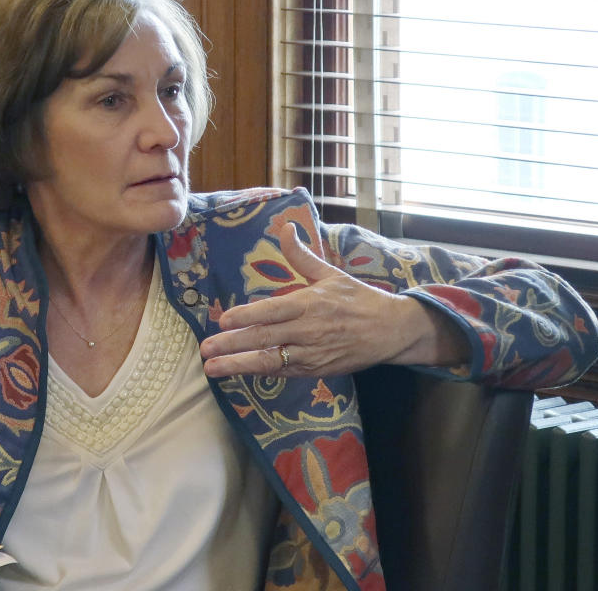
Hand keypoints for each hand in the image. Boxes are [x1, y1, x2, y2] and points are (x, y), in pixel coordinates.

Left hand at [199, 223, 467, 378]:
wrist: (392, 330)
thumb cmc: (358, 299)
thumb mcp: (331, 273)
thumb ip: (301, 255)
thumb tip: (286, 226)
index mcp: (310, 303)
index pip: (272, 311)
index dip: (246, 317)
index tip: (223, 321)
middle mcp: (309, 330)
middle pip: (265, 339)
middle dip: (233, 345)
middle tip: (205, 348)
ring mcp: (312, 353)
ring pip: (271, 361)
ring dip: (239, 365)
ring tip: (212, 368)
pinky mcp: (316, 369)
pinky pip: (284, 371)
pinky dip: (261, 372)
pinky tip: (239, 372)